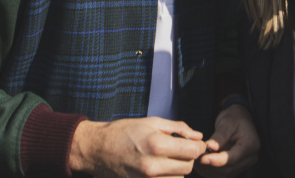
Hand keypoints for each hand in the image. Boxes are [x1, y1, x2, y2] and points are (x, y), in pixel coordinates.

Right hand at [69, 117, 206, 177]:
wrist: (96, 149)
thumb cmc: (123, 132)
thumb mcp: (151, 122)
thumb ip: (178, 128)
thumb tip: (198, 136)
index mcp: (157, 145)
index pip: (193, 152)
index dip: (199, 147)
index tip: (195, 143)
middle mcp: (153, 166)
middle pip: (188, 167)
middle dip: (188, 158)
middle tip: (179, 149)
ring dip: (178, 170)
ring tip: (166, 159)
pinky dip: (167, 177)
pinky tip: (159, 169)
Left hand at [196, 104, 259, 177]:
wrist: (239, 119)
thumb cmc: (234, 117)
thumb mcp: (226, 122)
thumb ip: (219, 136)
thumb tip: (210, 147)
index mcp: (251, 144)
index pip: (233, 158)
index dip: (217, 160)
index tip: (202, 158)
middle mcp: (251, 157)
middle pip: (228, 168)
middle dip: (210, 166)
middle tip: (194, 158)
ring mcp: (245, 164)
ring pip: (224, 174)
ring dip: (208, 170)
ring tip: (195, 161)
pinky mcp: (238, 168)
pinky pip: (223, 175)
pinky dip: (210, 172)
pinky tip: (201, 165)